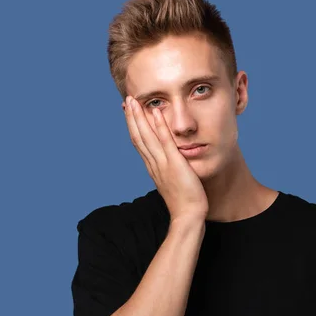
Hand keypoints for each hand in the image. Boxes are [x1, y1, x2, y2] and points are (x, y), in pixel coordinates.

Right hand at [124, 96, 208, 221]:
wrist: (188, 216)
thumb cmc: (184, 201)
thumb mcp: (173, 181)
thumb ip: (168, 170)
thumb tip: (169, 162)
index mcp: (152, 167)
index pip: (139, 142)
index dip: (133, 126)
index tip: (129, 112)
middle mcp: (153, 163)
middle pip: (138, 136)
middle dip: (132, 117)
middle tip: (127, 99)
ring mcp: (162, 163)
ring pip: (146, 136)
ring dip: (139, 117)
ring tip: (133, 101)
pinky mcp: (174, 164)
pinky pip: (165, 141)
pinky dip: (159, 126)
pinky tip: (155, 112)